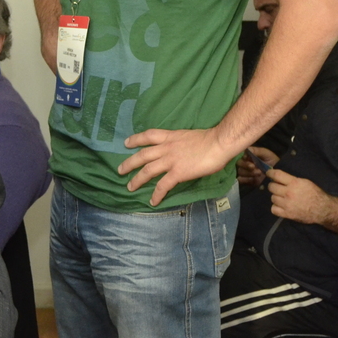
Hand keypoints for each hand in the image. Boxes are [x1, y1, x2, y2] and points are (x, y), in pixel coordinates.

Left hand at [118, 128, 232, 206]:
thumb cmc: (210, 138)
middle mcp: (166, 147)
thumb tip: (181, 150)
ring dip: (137, 179)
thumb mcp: (189, 136)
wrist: (218, 143)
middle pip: (142, 155)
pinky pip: (162, 185)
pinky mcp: (177, 173)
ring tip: (129, 187)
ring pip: (147, 170)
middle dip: (129, 163)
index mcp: (170, 136)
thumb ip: (180, 143)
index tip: (126, 143)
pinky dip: (156, 194)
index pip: (149, 136)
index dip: (136, 139)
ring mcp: (170, 160)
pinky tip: (153, 202)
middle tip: (120, 169)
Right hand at [237, 147, 278, 186]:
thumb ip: (257, 151)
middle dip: (246, 165)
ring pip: (240, 172)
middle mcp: (245, 163)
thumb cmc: (272, 161)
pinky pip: (241, 180)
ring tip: (259, 173)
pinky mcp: (247, 180)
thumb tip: (246, 149)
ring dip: (248, 173)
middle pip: (238, 164)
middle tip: (254, 167)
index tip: (249, 159)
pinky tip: (252, 179)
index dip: (244, 158)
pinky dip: (245, 180)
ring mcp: (246, 172)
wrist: (278, 174)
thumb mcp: (266, 153)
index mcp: (249, 155)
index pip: (240, 155)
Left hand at [266, 169, 333, 225]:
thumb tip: (281, 178)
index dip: (270, 173)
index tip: (268, 173)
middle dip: (273, 186)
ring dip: (275, 197)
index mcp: (294, 183)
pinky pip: (273, 209)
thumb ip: (293, 180)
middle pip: (272, 187)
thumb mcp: (305, 182)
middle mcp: (288, 193)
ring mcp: (287, 204)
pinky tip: (280, 206)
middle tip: (276, 187)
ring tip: (281, 197)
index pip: (277, 175)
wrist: (322, 209)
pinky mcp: (287, 214)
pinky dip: (276, 207)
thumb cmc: (315, 194)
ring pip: (272, 198)